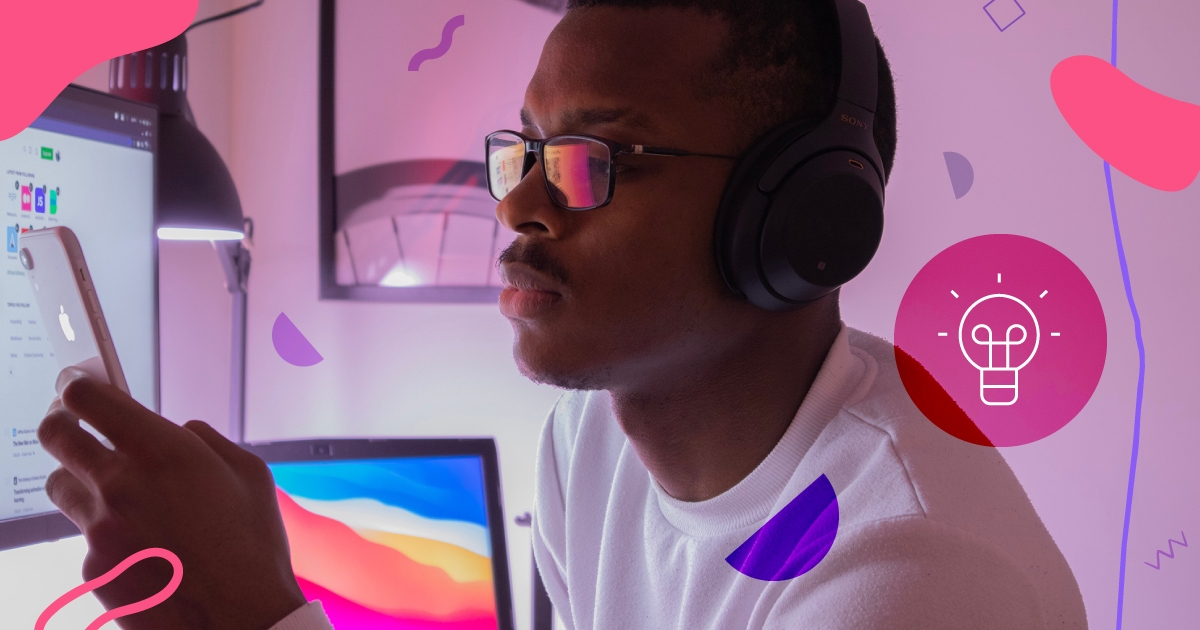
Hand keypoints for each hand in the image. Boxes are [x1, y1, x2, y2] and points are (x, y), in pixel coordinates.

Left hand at [38, 367, 307, 629]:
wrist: (238, 618)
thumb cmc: (252, 546)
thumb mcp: (249, 474)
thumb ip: (205, 441)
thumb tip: (179, 432)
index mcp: (159, 451)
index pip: (87, 399)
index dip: (75, 385)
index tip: (75, 383)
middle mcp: (119, 484)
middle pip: (55, 435)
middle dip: (60, 421)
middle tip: (72, 421)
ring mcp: (98, 529)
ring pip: (61, 487)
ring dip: (81, 478)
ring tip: (114, 490)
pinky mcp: (93, 566)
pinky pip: (86, 536)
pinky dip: (106, 532)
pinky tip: (145, 546)